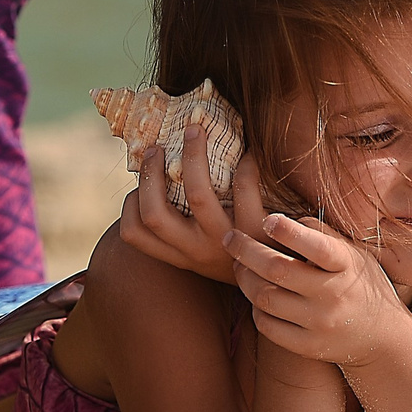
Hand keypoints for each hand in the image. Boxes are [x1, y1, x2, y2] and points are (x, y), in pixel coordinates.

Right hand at [116, 126, 255, 282]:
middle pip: (155, 214)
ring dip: (192, 156)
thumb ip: (186, 226)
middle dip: (150, 175)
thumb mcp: (205, 250)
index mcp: (179, 253)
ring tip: (194, 132)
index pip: (135, 234)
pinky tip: (248, 153)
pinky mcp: (256, 232)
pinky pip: (244, 190)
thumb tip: (165, 175)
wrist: (282, 280)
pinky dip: (245, 165)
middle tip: (155, 148)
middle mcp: (196, 250)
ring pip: (197, 194)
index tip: (138, 184)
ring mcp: (225, 242)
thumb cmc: (238, 254)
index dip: (129, 204)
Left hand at [223, 207, 411, 368]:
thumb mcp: (355, 254)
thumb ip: (323, 235)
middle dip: (246, 250)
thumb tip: (285, 220)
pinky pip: (267, 325)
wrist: (383, 339)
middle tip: (230, 238)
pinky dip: (255, 308)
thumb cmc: (362, 284)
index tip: (268, 219)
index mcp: (347, 266)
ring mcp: (319, 324)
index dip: (289, 232)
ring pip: (265, 298)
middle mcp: (333, 295)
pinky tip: (256, 295)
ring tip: (239, 265)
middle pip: (278, 269)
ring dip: (244, 278)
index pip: (317, 246)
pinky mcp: (307, 347)